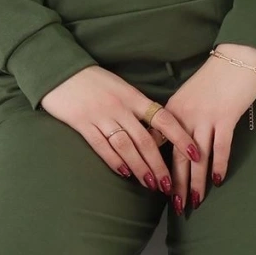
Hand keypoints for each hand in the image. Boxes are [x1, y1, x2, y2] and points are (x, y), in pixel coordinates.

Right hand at [39, 64, 201, 192]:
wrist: (61, 69)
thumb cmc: (93, 80)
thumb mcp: (120, 88)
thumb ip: (136, 108)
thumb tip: (156, 131)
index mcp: (133, 97)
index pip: (164, 118)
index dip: (181, 137)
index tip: (195, 153)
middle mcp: (120, 107)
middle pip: (146, 140)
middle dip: (160, 164)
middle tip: (170, 184)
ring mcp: (101, 115)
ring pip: (126, 146)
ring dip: (140, 167)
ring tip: (151, 184)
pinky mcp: (82, 123)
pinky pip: (101, 146)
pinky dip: (114, 161)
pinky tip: (124, 173)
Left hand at [159, 44, 255, 213]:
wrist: (237, 57)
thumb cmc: (213, 79)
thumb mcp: (187, 98)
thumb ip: (178, 120)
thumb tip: (172, 146)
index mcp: (171, 112)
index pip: (159, 146)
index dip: (157, 169)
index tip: (156, 189)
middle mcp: (185, 116)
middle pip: (177, 157)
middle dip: (176, 185)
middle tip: (176, 206)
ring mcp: (205, 117)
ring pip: (198, 157)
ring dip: (197, 182)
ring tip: (195, 201)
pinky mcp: (225, 117)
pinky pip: (221, 146)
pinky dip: (219, 165)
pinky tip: (218, 181)